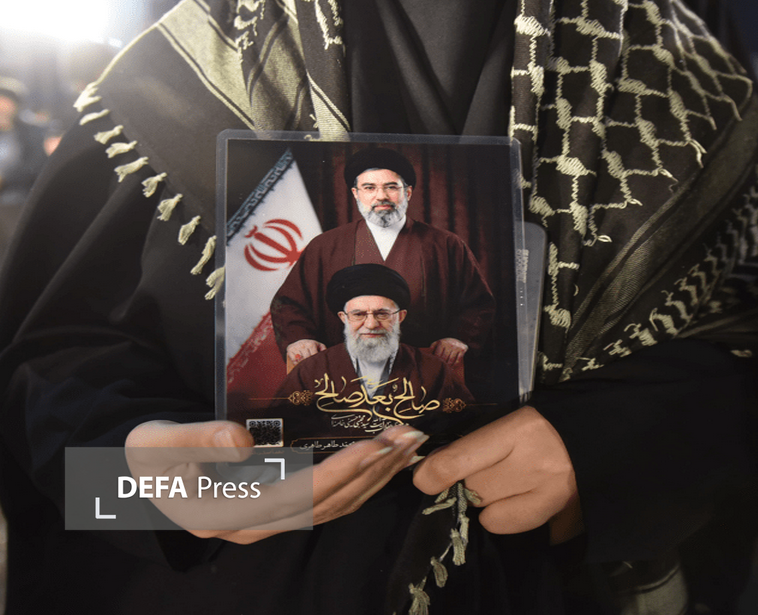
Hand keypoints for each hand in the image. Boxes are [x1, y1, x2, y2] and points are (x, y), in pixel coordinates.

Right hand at [125, 420, 425, 543]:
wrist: (140, 472)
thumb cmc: (147, 456)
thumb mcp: (154, 444)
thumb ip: (195, 440)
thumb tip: (243, 441)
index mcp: (225, 514)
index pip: (295, 497)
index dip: (339, 473)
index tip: (375, 446)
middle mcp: (253, 526)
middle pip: (326, 504)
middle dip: (372, 472)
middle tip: (409, 438)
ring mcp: (268, 522)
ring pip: (334, 507)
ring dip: (375, 478)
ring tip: (408, 446)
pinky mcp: (279, 510)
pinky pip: (329, 501)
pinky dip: (362, 481)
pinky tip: (385, 460)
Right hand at [287, 339, 325, 366]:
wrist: (300, 340)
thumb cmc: (311, 346)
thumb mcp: (318, 345)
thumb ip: (323, 350)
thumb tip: (325, 354)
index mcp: (311, 344)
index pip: (314, 355)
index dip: (315, 361)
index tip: (316, 366)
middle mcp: (303, 345)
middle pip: (306, 359)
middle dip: (309, 364)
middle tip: (311, 368)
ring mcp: (296, 347)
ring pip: (300, 360)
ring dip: (303, 364)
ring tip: (306, 366)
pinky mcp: (290, 350)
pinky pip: (294, 360)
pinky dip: (296, 363)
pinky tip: (299, 363)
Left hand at [412, 406, 582, 543]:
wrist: (609, 442)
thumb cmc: (553, 428)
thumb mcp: (518, 421)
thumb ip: (480, 442)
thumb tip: (433, 470)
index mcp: (521, 429)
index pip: (460, 459)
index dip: (434, 473)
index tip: (423, 479)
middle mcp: (536, 464)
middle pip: (474, 491)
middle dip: (470, 485)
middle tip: (486, 473)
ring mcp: (552, 498)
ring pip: (493, 518)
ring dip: (492, 508)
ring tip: (509, 489)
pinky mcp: (564, 523)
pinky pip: (518, 531)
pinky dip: (514, 520)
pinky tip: (526, 503)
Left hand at [429, 338, 468, 365]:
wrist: (459, 340)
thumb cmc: (446, 343)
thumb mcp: (438, 342)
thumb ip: (432, 346)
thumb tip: (428, 352)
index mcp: (442, 343)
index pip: (438, 354)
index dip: (437, 361)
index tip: (436, 365)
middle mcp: (449, 344)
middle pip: (444, 358)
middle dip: (442, 364)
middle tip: (441, 369)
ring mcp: (456, 347)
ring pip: (451, 360)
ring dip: (448, 366)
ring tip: (446, 369)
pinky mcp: (462, 350)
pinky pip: (458, 360)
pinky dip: (455, 365)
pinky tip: (452, 368)